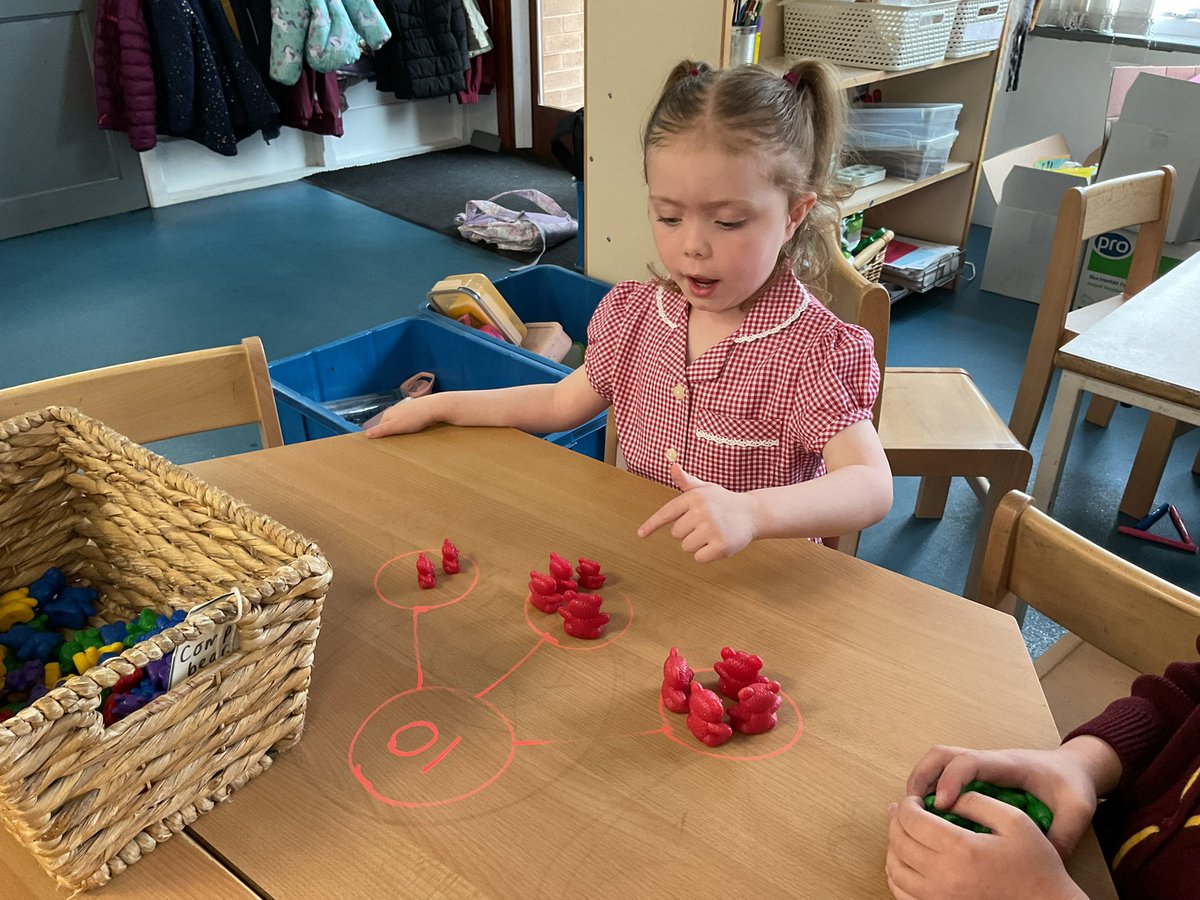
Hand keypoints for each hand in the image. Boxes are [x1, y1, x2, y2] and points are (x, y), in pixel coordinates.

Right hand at [363, 397, 439, 437]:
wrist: (436, 407)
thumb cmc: (416, 417)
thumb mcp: (396, 426)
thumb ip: (382, 430)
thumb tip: (366, 434)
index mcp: (389, 414)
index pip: (380, 427)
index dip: (381, 437)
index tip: (384, 446)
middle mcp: (396, 410)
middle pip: (389, 424)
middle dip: (392, 433)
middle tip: (396, 444)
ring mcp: (406, 409)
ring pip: (400, 422)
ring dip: (401, 430)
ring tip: (406, 439)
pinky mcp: (416, 411)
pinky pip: (409, 421)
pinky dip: (410, 427)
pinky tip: (415, 431)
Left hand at [636, 464, 756, 561]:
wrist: (753, 513)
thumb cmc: (724, 501)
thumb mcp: (705, 489)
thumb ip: (686, 481)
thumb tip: (673, 466)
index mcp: (694, 497)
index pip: (667, 512)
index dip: (652, 524)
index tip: (641, 535)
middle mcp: (702, 511)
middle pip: (676, 533)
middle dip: (687, 532)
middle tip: (705, 524)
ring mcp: (712, 529)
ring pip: (686, 547)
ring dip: (696, 544)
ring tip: (712, 533)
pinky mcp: (721, 546)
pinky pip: (699, 558)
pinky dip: (706, 555)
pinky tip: (718, 543)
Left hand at [886, 794, 1084, 899]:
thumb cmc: (1036, 865)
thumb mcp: (1014, 821)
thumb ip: (977, 801)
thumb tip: (945, 796)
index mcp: (962, 849)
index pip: (912, 820)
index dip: (907, 804)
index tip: (915, 800)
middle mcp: (945, 877)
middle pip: (900, 842)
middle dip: (897, 820)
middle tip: (902, 810)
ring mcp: (940, 898)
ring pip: (895, 869)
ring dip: (893, 846)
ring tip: (901, 832)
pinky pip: (903, 894)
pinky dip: (897, 875)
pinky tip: (905, 861)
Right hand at [905, 745, 1104, 857]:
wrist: (1074, 768)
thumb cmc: (1072, 785)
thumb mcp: (1077, 811)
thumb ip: (1063, 835)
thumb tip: (1043, 861)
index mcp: (1008, 765)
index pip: (969, 762)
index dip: (950, 781)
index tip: (941, 806)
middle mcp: (988, 761)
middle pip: (941, 755)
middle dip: (922, 777)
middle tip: (913, 809)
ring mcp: (980, 765)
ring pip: (937, 761)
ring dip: (920, 781)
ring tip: (914, 812)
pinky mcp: (976, 775)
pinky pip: (943, 772)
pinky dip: (929, 787)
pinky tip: (929, 814)